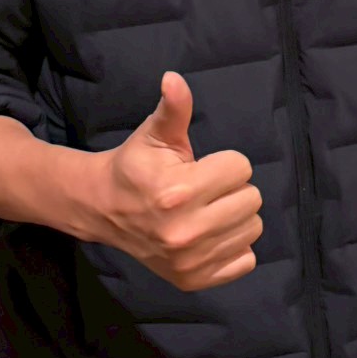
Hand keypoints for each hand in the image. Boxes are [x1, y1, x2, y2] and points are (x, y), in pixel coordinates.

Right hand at [87, 72, 261, 290]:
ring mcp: (190, 259)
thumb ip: (173, 108)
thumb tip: (174, 78)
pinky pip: (246, 261)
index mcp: (178, 191)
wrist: (104, 210)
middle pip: (252, 199)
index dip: (225, 162)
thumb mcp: (153, 134)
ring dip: (236, 216)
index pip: (241, 168)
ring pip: (252, 228)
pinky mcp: (193, 279)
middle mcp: (185, 230)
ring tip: (208, 210)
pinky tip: (210, 235)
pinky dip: (233, 247)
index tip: (203, 167)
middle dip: (232, 188)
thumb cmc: (136, 167)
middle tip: (206, 189)